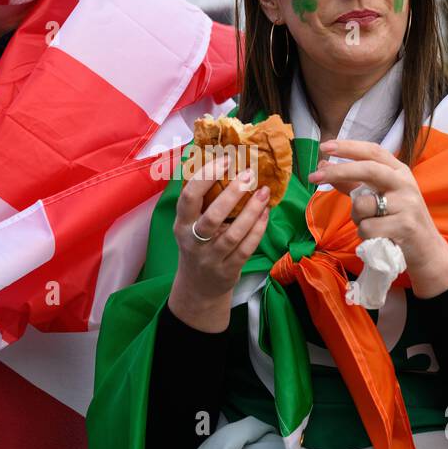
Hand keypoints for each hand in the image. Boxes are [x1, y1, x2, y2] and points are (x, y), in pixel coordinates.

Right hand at [167, 152, 270, 332]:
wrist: (198, 288)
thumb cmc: (198, 246)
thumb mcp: (190, 225)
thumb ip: (202, 202)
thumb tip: (224, 164)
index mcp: (181, 224)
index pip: (189, 197)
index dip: (206, 176)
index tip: (225, 160)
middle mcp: (193, 241)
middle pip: (212, 217)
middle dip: (232, 194)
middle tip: (249, 175)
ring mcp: (210, 258)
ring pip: (233, 234)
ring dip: (251, 212)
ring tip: (264, 192)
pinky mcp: (227, 270)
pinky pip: (246, 248)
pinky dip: (258, 229)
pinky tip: (266, 213)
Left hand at [308, 138, 447, 297]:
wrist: (427, 249)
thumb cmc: (398, 220)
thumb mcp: (379, 196)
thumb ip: (352, 182)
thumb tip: (323, 165)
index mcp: (399, 171)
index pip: (373, 151)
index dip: (348, 147)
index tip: (325, 147)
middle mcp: (405, 183)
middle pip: (368, 169)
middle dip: (338, 171)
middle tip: (313, 176)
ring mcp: (407, 204)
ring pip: (362, 204)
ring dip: (356, 218)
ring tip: (371, 225)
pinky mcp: (405, 226)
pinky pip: (367, 228)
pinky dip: (364, 235)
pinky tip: (378, 237)